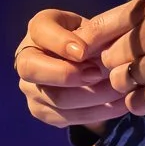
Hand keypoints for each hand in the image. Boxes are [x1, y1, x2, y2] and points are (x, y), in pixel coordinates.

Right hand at [16, 8, 127, 129]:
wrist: (88, 62)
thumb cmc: (91, 38)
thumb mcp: (95, 29)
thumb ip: (96, 35)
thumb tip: (105, 52)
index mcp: (39, 28)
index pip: (40, 31)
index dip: (60, 43)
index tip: (84, 52)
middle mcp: (25, 58)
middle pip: (32, 69)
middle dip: (67, 74)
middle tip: (98, 73)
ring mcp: (30, 87)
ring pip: (56, 98)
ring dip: (92, 96)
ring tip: (119, 88)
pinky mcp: (41, 110)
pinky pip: (68, 117)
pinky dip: (98, 112)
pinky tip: (119, 104)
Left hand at [77, 0, 144, 116]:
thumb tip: (106, 39)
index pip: (100, 26)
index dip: (89, 44)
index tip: (88, 54)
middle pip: (107, 58)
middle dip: (112, 67)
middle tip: (126, 72)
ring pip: (119, 81)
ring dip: (126, 86)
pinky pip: (137, 102)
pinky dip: (140, 102)